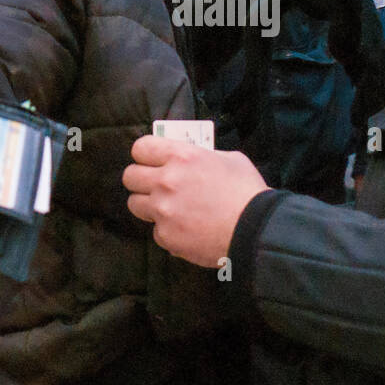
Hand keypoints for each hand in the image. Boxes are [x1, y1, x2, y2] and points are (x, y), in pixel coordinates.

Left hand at [123, 136, 267, 267]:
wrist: (255, 229)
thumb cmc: (247, 191)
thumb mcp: (229, 159)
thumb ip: (203, 156)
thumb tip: (192, 159)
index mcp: (181, 156)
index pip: (140, 148)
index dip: (145, 155)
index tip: (152, 161)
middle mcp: (166, 181)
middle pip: (130, 176)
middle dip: (141, 180)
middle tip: (156, 185)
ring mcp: (163, 210)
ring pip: (135, 204)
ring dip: (149, 205)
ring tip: (169, 209)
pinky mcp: (166, 236)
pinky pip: (156, 230)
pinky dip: (168, 230)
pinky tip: (187, 229)